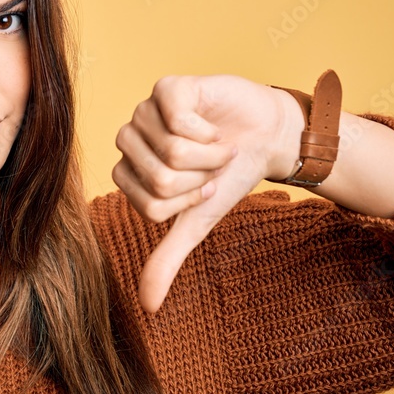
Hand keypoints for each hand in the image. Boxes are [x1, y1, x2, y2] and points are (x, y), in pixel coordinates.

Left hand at [112, 75, 302, 313]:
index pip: (151, 205)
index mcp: (128, 172)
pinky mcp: (168, 88)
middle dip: (201, 179)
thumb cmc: (227, 177)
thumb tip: (147, 306)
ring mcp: (145, 110)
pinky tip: (214, 127)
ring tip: (217, 146)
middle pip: (161, 180)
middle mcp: (129, 139)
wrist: (266, 138)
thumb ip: (168, 257)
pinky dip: (210, 133)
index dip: (189, 201)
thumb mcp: (197, 221)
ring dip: (210, 156)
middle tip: (212, 165)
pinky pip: (180, 123)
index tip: (203, 187)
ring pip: (173, 152)